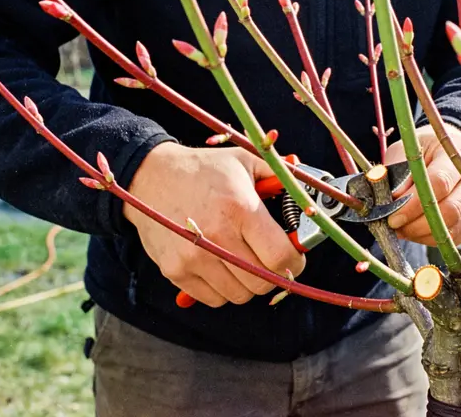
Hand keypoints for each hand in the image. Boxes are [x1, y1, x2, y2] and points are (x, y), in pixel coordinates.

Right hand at [122, 142, 306, 306]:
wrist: (150, 177)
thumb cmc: (203, 169)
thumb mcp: (245, 160)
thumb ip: (281, 177)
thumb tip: (310, 197)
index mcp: (240, 208)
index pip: (281, 257)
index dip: (295, 263)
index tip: (294, 257)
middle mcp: (217, 236)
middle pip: (262, 282)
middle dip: (273, 273)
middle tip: (268, 259)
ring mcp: (194, 257)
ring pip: (240, 295)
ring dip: (248, 283)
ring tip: (242, 259)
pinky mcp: (175, 271)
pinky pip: (215, 299)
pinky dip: (223, 289)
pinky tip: (220, 265)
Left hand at [383, 125, 460, 245]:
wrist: (447, 151)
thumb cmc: (422, 151)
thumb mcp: (406, 152)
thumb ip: (399, 174)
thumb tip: (394, 202)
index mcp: (457, 151)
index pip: (439, 182)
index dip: (414, 204)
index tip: (393, 217)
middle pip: (452, 209)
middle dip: (419, 224)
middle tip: (396, 227)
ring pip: (455, 226)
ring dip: (424, 234)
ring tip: (403, 230)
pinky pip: (457, 236)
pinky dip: (434, 238)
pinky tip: (417, 232)